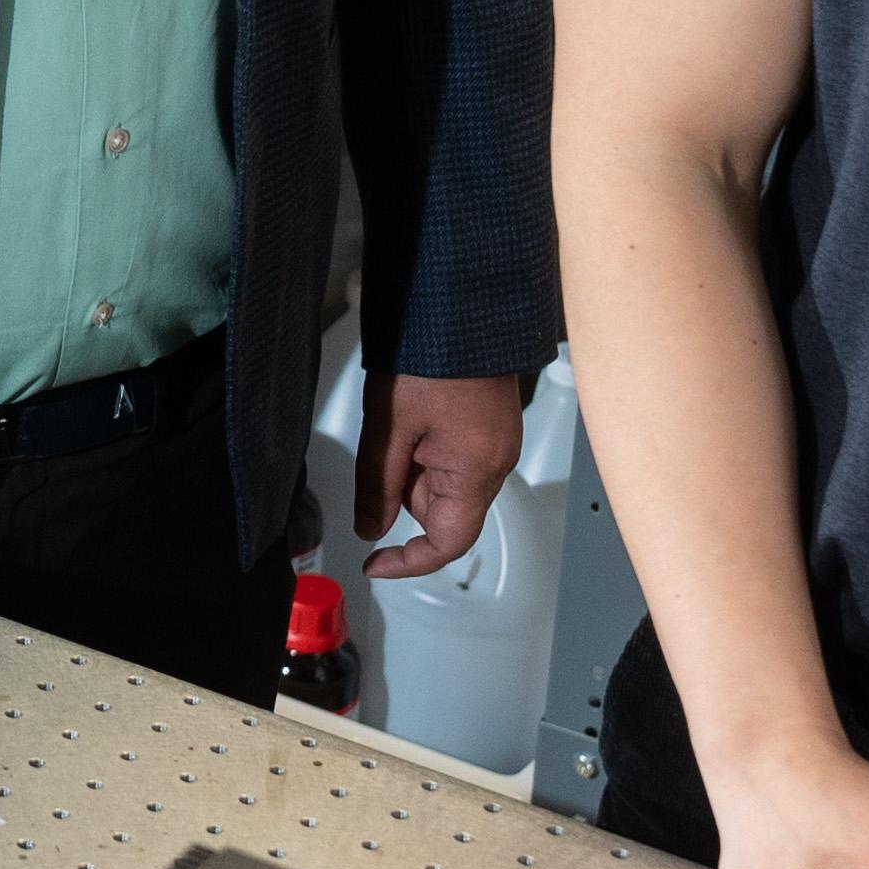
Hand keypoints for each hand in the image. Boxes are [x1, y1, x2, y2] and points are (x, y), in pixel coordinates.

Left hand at [357, 370, 527, 581]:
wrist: (461, 306)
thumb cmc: (431, 357)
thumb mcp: (388, 427)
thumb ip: (378, 486)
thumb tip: (370, 528)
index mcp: (477, 470)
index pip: (448, 543)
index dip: (409, 562)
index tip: (377, 563)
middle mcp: (496, 462)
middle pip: (445, 511)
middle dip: (406, 492)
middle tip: (386, 447)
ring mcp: (498, 444)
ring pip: (447, 484)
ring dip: (415, 467)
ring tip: (402, 419)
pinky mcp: (492, 428)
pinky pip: (457, 459)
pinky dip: (428, 451)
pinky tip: (416, 416)